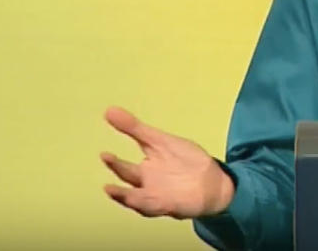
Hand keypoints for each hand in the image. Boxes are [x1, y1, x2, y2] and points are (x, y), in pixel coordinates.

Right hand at [100, 106, 233, 218]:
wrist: (212, 182)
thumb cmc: (185, 160)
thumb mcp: (161, 141)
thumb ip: (135, 128)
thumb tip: (109, 110)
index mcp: (144, 168)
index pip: (124, 166)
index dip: (114, 161)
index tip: (104, 153)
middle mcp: (146, 184)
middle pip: (129, 178)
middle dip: (118, 169)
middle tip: (106, 158)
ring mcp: (157, 195)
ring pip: (135, 198)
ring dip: (123, 195)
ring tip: (110, 189)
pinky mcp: (168, 205)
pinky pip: (152, 207)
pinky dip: (142, 204)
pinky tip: (135, 199)